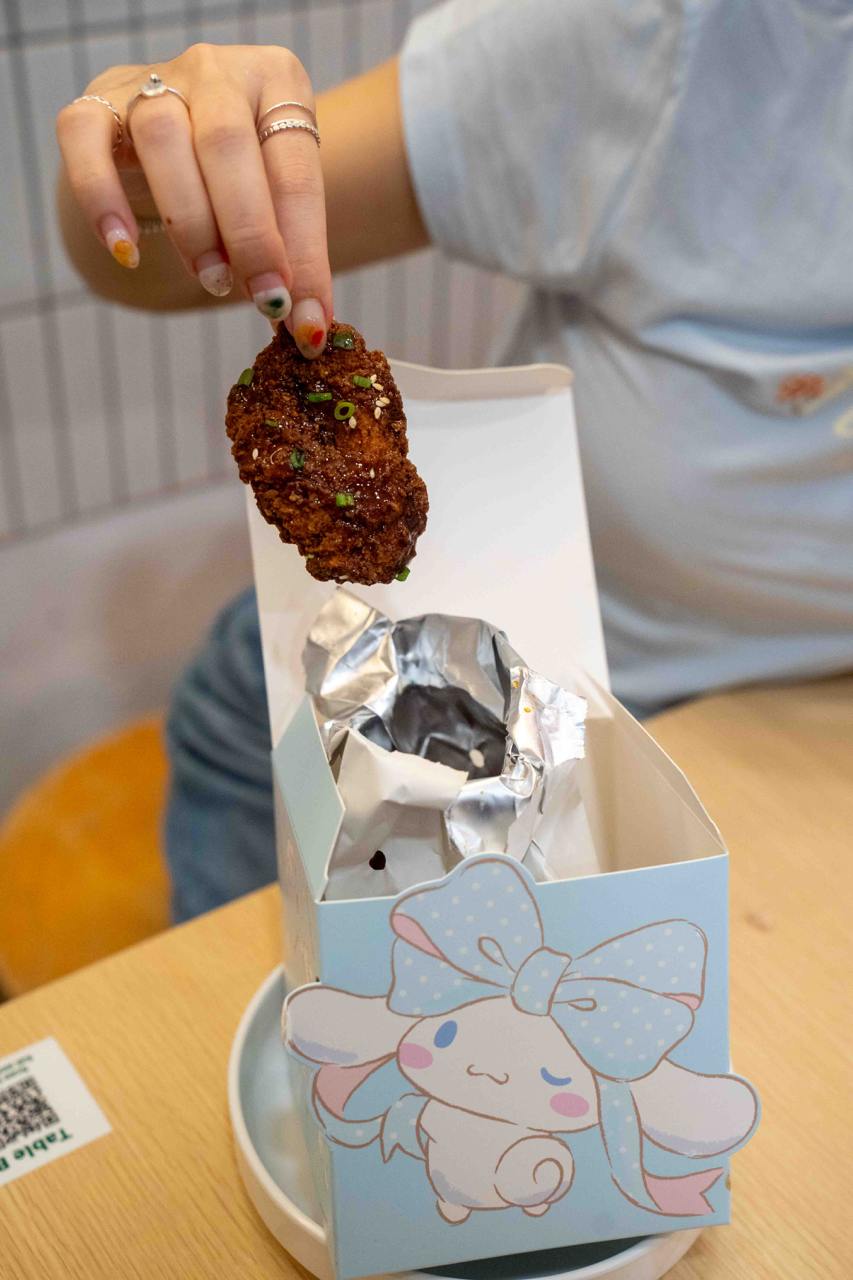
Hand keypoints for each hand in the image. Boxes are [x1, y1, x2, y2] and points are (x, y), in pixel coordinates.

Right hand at [56, 44, 331, 355]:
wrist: (170, 145)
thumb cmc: (239, 178)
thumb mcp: (276, 200)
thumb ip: (288, 248)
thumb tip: (307, 323)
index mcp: (278, 81)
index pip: (296, 172)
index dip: (305, 251)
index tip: (309, 317)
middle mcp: (215, 72)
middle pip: (228, 145)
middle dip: (252, 237)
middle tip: (266, 301)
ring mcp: (148, 82)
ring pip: (162, 138)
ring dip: (191, 224)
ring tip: (214, 281)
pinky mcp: (93, 107)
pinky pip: (85, 143)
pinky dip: (102, 201)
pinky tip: (126, 253)